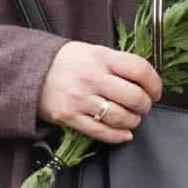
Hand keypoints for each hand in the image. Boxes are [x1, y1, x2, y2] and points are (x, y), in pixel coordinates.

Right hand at [35, 42, 162, 144]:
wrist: (31, 72)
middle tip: (143, 105)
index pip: (139, 69)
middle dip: (145, 105)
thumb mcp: (93, 51)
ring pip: (120, 117)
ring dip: (133, 121)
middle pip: (134, 97)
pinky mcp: (70, 117)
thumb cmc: (67, 62)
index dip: (155, 84)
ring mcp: (80, 99)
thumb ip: (118, 63)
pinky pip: (102, 132)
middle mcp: (92, 77)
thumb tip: (145, 80)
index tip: (156, 91)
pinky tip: (124, 133)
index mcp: (101, 57)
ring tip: (131, 118)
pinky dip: (118, 135)